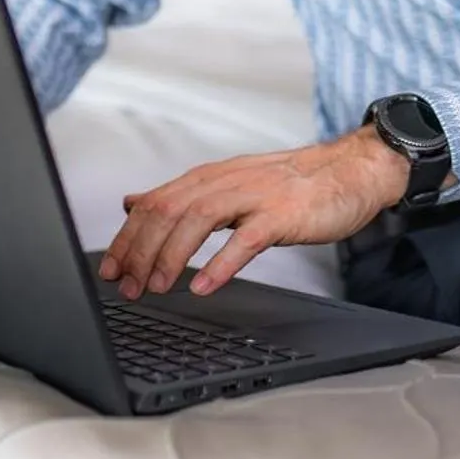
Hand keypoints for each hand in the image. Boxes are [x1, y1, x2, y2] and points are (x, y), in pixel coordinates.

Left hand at [98, 127, 408, 298]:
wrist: (349, 171)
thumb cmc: (291, 185)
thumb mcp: (227, 183)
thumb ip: (180, 196)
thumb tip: (133, 202)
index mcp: (209, 178)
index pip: (154, 203)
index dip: (127, 237)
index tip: (110, 269)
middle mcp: (225, 181)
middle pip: (168, 211)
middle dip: (141, 251)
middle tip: (127, 286)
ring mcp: (254, 196)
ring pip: (198, 221)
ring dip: (171, 256)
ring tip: (156, 287)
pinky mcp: (281, 215)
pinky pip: (245, 240)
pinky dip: (220, 264)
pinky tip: (203, 286)